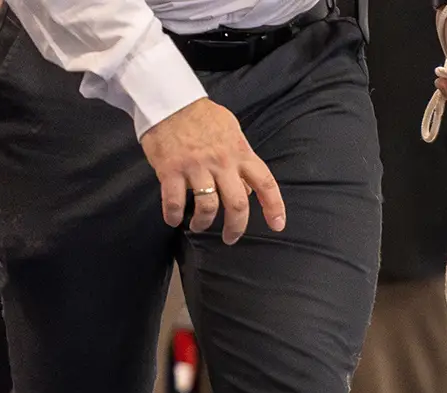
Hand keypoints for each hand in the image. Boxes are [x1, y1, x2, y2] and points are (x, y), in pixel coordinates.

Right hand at [139, 98, 285, 242]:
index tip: (277, 225)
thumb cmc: (202, 117)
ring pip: (208, 207)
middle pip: (237, 204)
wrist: (168, 99)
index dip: (274, 206)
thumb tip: (249, 189)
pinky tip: (174, 219)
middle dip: (236, 227)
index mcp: (240, 153)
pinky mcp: (171, 169)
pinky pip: (175, 201)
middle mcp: (222, 162)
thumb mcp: (232, 131)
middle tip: (230, 237)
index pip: (266, 183)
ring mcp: (196, 166)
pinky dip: (174, 216)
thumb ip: (242, 160)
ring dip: (204, 223)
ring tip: (198, 226)